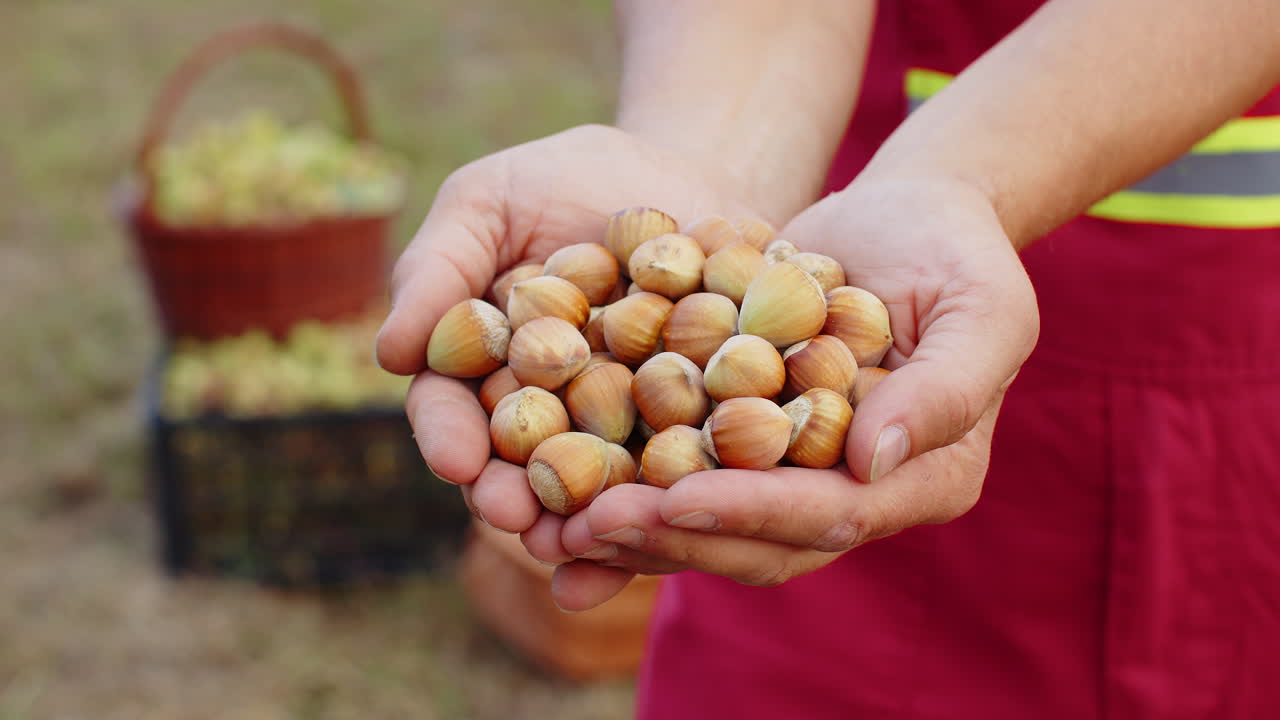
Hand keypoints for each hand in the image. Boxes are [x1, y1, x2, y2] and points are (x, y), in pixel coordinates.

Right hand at [375, 124, 758, 586]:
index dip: (449, 437)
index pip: (452, 408)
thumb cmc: (568, 178)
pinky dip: (675, 501)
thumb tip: (387, 354)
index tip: (455, 462)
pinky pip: (682, 472)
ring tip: (585, 545)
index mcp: (485, 367)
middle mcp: (547, 412)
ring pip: (597, 488)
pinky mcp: (695, 427)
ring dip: (588, 524)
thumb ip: (438, 269)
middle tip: (516, 521)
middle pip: (519, 467)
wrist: (685, 168)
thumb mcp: (491, 201)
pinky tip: (674, 524)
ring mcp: (621, 427)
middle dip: (514, 498)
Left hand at [550, 176, 1039, 609]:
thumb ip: (945, 388)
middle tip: (588, 526)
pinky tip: (560, 492)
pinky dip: (626, 486)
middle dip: (674, 537)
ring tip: (555, 529)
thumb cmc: (957, 249)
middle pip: (760, 541)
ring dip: (636, 534)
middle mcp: (856, 496)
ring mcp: (798, 476)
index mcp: (923, 480)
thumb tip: (872, 463)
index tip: (675, 502)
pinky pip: (683, 477)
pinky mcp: (748, 445)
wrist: (904, 214)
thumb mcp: (983, 306)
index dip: (752, 513)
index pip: (832, 515)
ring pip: (712, 528)